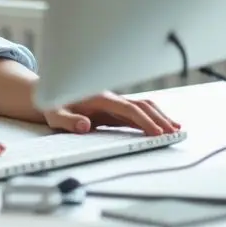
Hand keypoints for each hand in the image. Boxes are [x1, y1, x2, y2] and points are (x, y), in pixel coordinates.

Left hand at [40, 91, 179, 135]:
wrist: (49, 94)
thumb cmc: (52, 105)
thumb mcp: (54, 114)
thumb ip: (69, 121)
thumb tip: (86, 126)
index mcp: (99, 98)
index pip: (128, 109)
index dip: (144, 120)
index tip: (157, 132)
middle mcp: (110, 98)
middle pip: (141, 106)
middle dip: (159, 118)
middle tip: (174, 133)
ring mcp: (113, 103)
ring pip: (142, 106)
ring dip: (159, 116)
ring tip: (176, 129)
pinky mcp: (114, 109)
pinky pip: (136, 112)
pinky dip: (152, 117)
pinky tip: (162, 125)